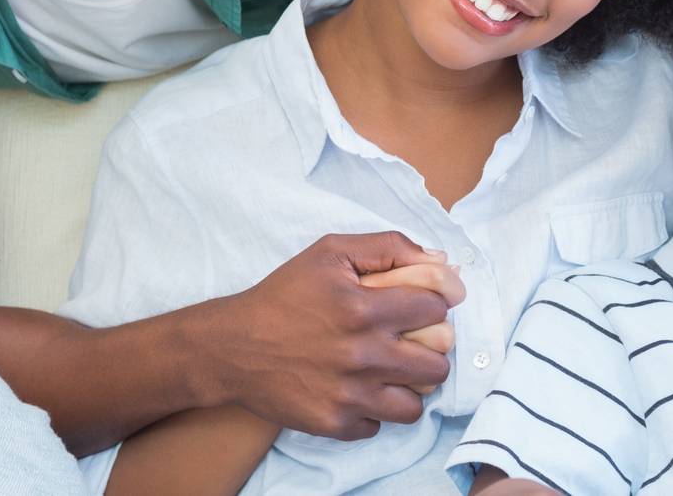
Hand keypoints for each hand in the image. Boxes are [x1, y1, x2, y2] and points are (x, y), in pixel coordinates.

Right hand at [205, 232, 459, 439]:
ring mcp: (349, 394)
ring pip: (416, 402)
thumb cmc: (284, 294)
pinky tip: (358, 388)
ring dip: (409, 385)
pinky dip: (374, 409)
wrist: (232, 347)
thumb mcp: (331, 252)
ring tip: (392, 369)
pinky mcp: (334, 423)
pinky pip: (380, 425)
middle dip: (431, 348)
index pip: (438, 308)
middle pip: (438, 362)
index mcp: (364, 308)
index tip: (422, 305)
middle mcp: (362, 355)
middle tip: (412, 340)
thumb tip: (441, 260)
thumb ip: (389, 247)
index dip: (434, 303)